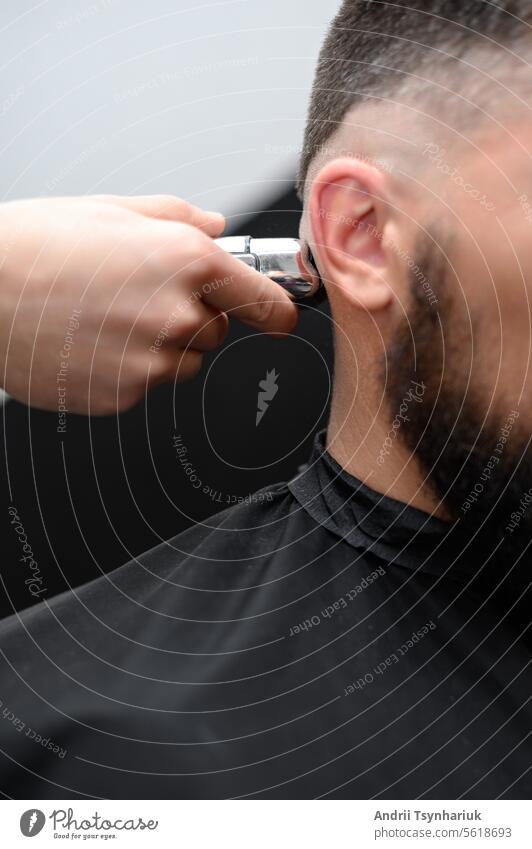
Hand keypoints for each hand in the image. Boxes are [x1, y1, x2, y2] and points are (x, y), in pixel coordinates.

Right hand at [0, 195, 297, 413]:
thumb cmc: (37, 244)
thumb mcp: (113, 210)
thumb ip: (179, 218)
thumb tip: (219, 227)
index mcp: (188, 260)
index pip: (267, 302)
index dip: (277, 311)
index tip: (281, 318)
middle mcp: (180, 314)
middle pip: (218, 332)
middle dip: (192, 318)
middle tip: (137, 297)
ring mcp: (152, 361)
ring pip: (184, 363)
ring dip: (161, 347)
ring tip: (106, 319)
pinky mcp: (125, 395)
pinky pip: (147, 384)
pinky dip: (127, 369)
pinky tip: (90, 343)